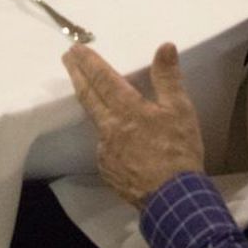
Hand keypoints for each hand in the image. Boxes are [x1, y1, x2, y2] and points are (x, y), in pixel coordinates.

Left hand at [63, 43, 204, 208]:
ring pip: (96, 122)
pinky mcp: (108, 170)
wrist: (173, 200)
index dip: (89, 62)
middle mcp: (110, 127)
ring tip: (93, 94)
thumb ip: (168, 78)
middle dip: (77, 74)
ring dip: (91, 104)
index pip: (103, 79)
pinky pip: (105, 147)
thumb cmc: (179, 151)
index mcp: (127, 109)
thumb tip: (164, 46)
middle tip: (66, 57)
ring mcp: (106, 151)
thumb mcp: (181, 110)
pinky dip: (108, 136)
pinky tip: (119, 140)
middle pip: (88, 96)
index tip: (75, 48)